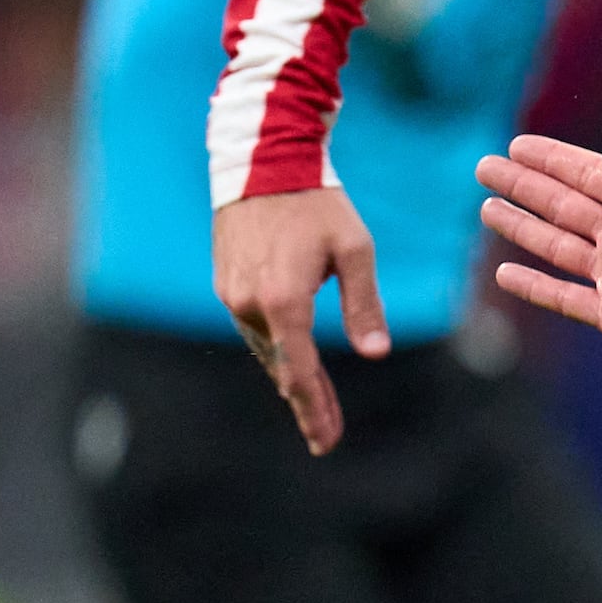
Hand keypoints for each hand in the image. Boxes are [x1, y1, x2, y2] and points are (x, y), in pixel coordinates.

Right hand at [216, 186, 385, 452]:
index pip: (298, 370)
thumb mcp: (355, 251)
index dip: (313, 408)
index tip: (326, 440)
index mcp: (283, 300)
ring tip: (314, 408)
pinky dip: (275, 348)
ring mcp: (232, 293)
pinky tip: (291, 362)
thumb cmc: (319, 204)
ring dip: (290, 375)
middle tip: (326, 439)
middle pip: (281, 367)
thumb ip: (363, 305)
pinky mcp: (226, 282)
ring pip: (266, 348)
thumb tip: (376, 353)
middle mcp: (250, 303)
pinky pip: (255, 326)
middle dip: (306, 402)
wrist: (263, 162)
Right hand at [479, 96, 601, 364]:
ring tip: (487, 208)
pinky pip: (566, 299)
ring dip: (522, 228)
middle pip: (565, 206)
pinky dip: (535, 287)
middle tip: (485, 167)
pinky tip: (504, 272)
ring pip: (558, 246)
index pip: (590, 175)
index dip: (555, 160)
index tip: (518, 144)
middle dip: (525, 187)